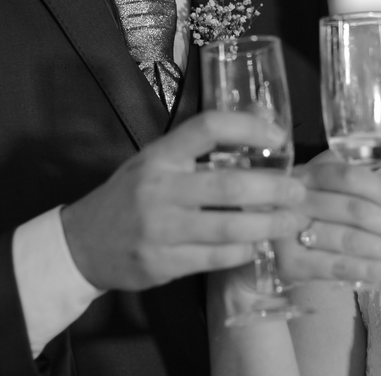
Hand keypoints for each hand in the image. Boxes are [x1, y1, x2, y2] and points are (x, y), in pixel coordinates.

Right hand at [61, 112, 307, 291]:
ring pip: (226, 229)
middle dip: (271, 190)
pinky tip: (258, 245)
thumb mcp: (159, 159)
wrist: (82, 243)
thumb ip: (203, 144)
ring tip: (291, 221)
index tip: (279, 136)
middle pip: (226, 186)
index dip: (248, 127)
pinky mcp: (161, 263)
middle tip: (298, 191)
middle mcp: (159, 189)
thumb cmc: (131, 194)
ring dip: (267, 226)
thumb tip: (263, 116)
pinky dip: (242, 252)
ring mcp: (159, 229)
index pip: (207, 128)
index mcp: (160, 155)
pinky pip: (214, 259)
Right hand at [274, 153, 380, 285]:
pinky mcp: (290, 263)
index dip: (379, 190)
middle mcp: (294, 198)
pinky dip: (369, 272)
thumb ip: (345, 179)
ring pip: (349, 240)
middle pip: (353, 210)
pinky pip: (339, 268)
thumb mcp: (314, 187)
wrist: (256, 253)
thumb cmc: (299, 214)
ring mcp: (289, 231)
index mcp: (305, 174)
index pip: (348, 176)